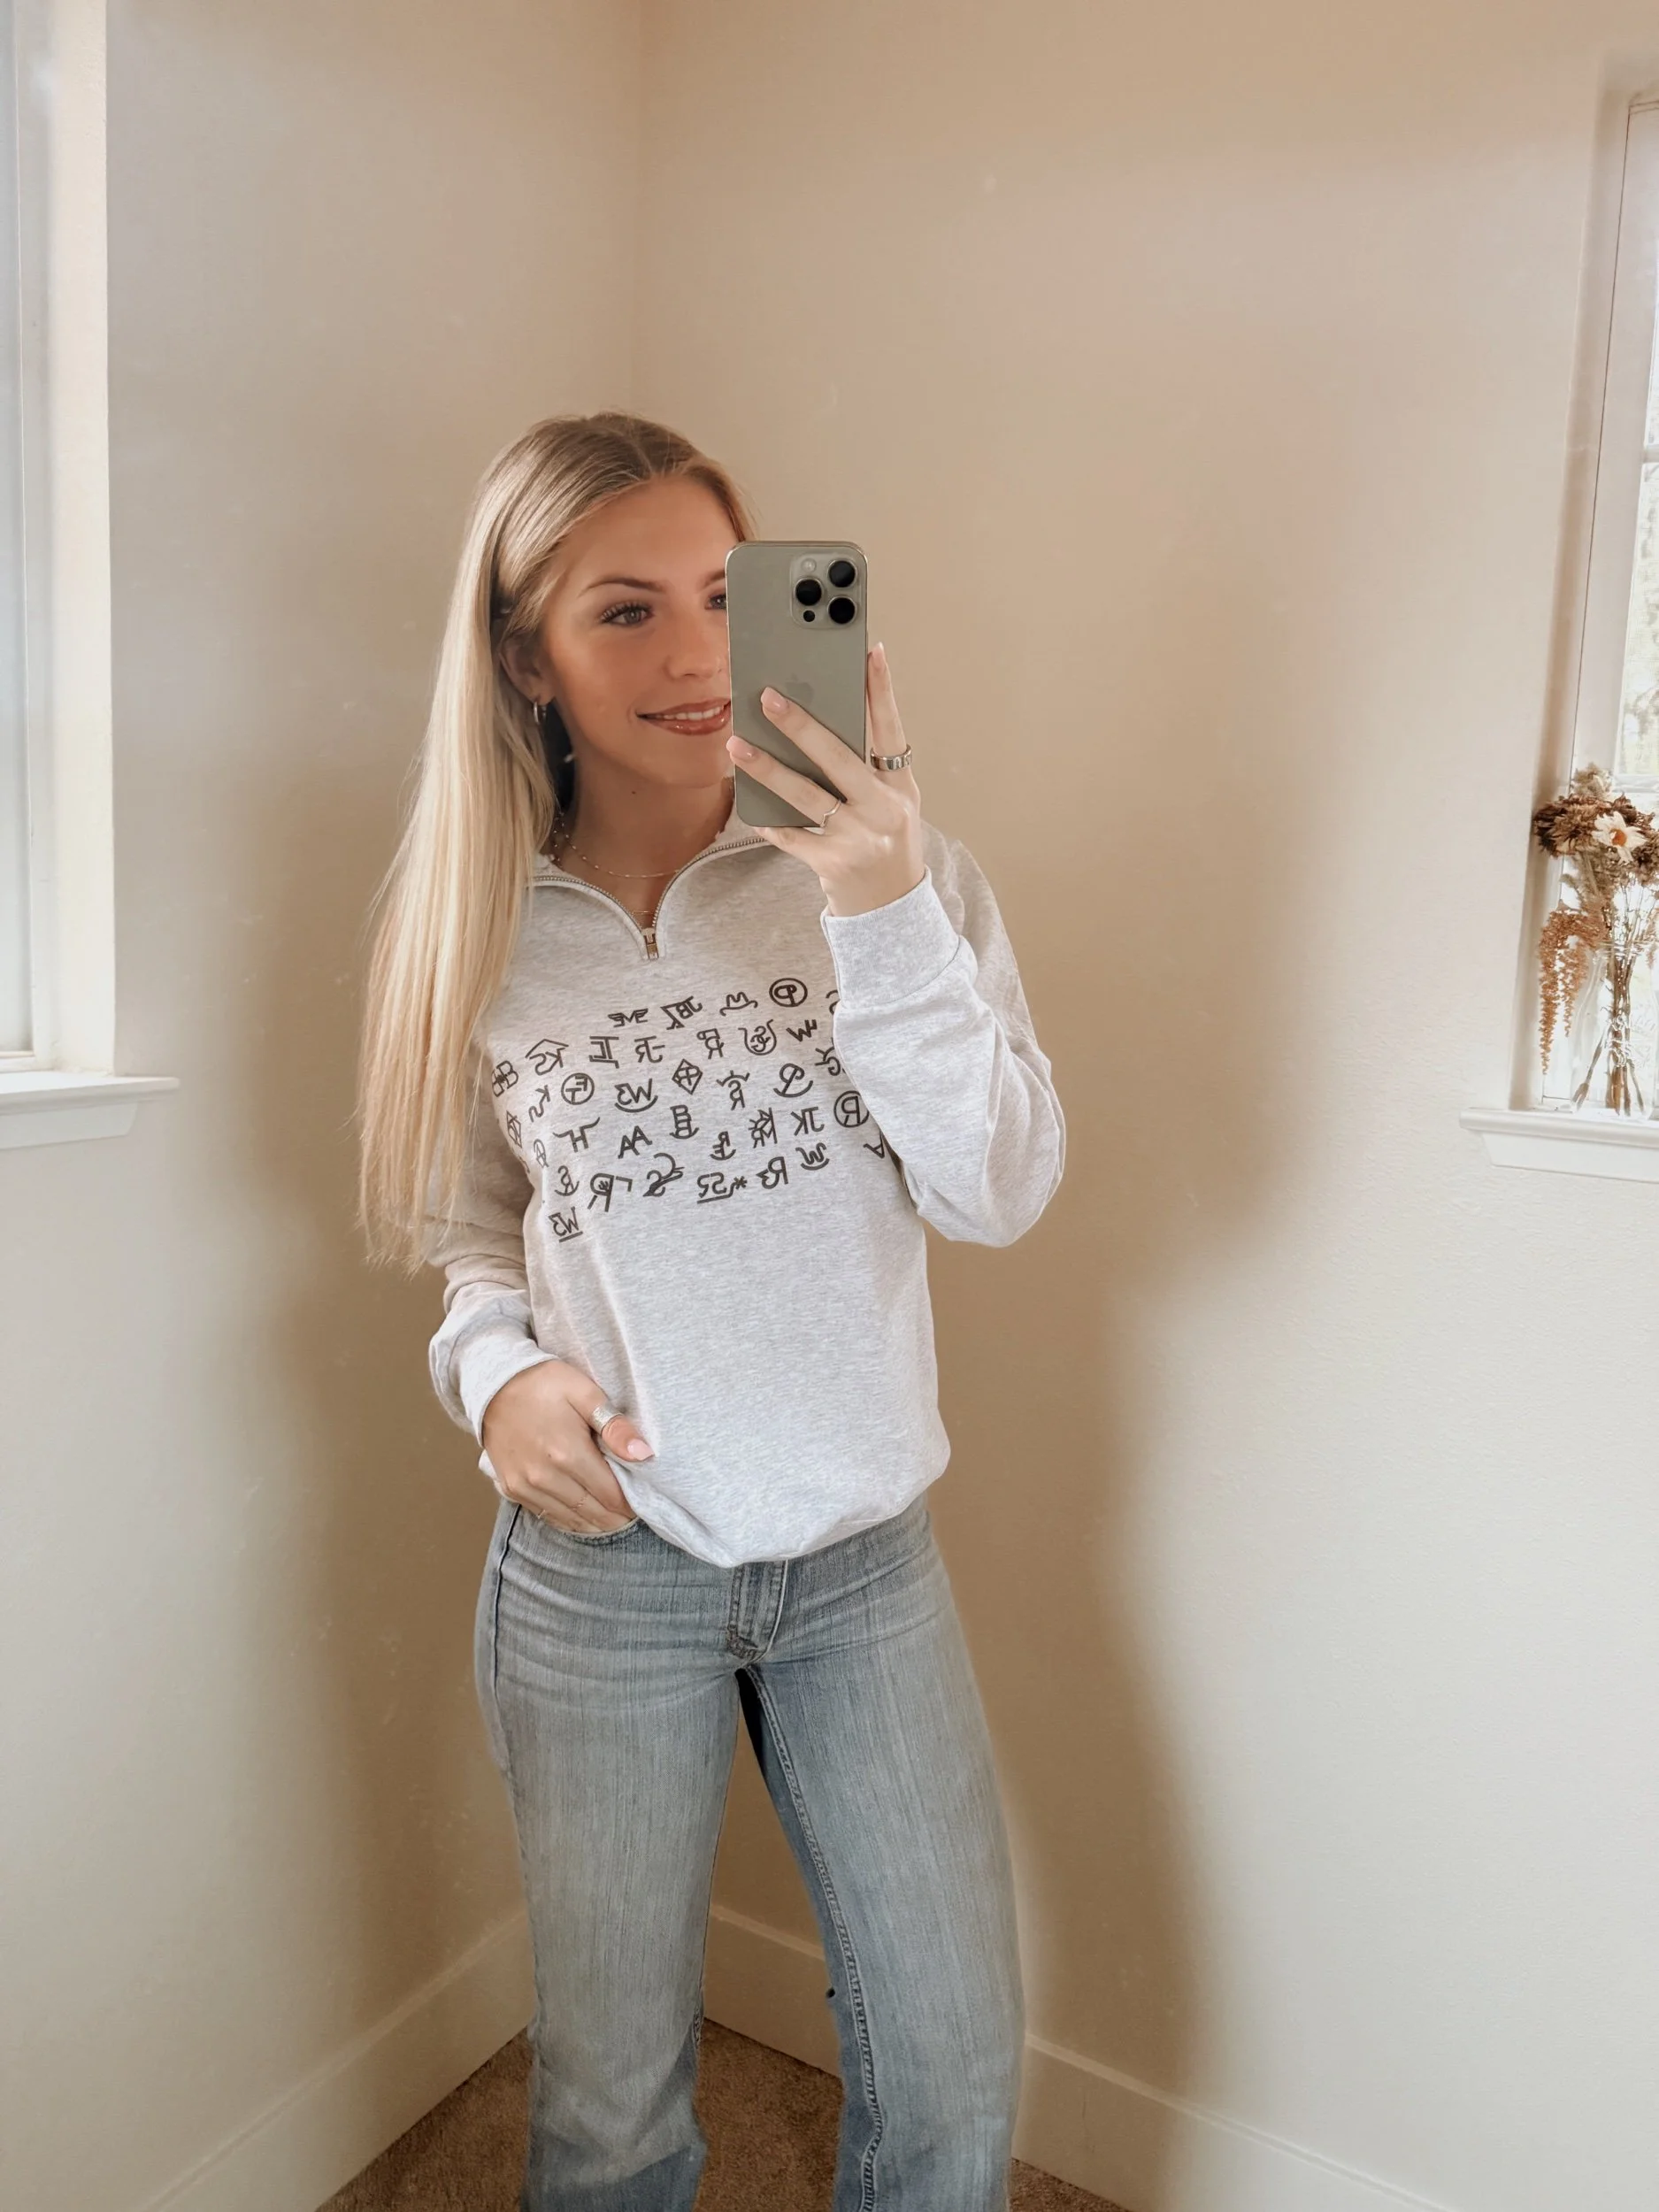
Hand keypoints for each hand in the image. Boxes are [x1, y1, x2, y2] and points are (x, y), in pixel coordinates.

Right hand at [480, 1360, 649, 1532]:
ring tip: (612, 1520)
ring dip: (594, 1523)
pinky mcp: (512, 1488)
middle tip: (631, 1516)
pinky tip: (582, 1516)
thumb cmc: (544, 1383)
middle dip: (616, 1518)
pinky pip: (546, 1515)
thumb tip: (645, 1454)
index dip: (630, 1504)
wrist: (494, 1383)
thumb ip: (615, 1426)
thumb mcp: (584, 1392)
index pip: (610, 1494)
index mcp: (568, 1453)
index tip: (642, 1503)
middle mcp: (545, 1476)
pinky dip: (568, 1520)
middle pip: (592, 1512)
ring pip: (570, 1519)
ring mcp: (526, 1486)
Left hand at [725, 641, 924, 916]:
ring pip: (806, 796)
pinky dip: (770, 821)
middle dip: (801, 726)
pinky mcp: (832, 864)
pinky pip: (791, 836)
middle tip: (768, 697)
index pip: (891, 731)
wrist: (891, 910)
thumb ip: (866, 770)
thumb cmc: (885, 845)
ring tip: (737, 746)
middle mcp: (883, 810)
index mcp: (901, 788)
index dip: (882, 691)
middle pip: (839, 758)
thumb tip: (817, 724)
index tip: (869, 651)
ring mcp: (858, 838)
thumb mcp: (892, 804)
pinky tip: (749, 805)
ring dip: (768, 769)